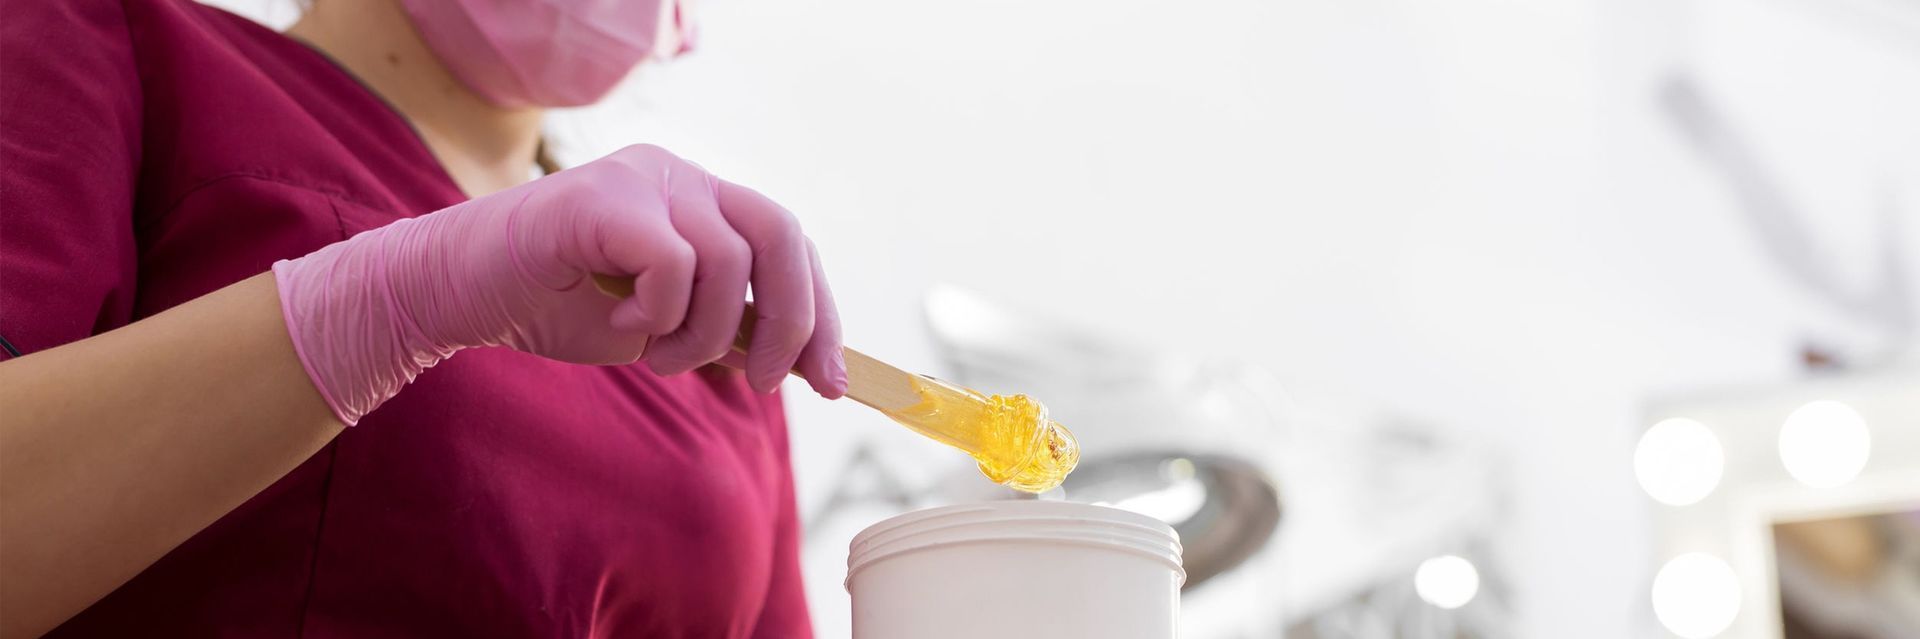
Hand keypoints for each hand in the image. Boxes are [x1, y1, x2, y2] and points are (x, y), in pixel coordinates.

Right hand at [274, 144, 846, 424]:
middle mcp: (678, 176)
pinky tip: (621, 328)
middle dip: (791, 321)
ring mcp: (641, 179)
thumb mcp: (660, 327)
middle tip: (763, 382)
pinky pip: (673, 262)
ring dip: (700, 335)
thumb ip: (722, 330)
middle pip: (781, 234)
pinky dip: (659, 313)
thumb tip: (798, 361)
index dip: (821, 313)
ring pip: (727, 262)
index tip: (832, 382)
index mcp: (699, 199)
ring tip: (653, 355)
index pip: (789, 243)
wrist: (454, 293)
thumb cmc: (553, 306)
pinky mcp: (601, 197)